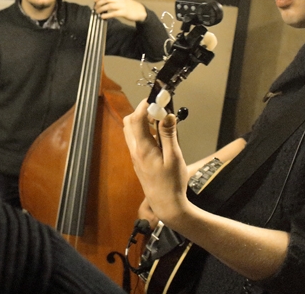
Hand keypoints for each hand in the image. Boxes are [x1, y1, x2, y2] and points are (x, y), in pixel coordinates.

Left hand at [94, 0, 146, 21]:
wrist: (140, 11)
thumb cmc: (129, 5)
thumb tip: (102, 0)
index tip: (95, 0)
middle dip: (99, 3)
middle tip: (95, 7)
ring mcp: (123, 6)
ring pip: (109, 6)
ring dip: (101, 9)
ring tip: (98, 12)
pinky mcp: (124, 13)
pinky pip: (113, 13)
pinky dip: (107, 15)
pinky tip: (103, 16)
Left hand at [123, 100, 189, 224]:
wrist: (166, 205)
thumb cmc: (172, 184)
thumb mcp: (174, 157)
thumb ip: (169, 135)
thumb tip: (166, 115)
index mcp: (143, 148)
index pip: (136, 119)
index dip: (145, 105)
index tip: (157, 99)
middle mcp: (135, 151)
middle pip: (129, 122)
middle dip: (142, 112)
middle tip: (159, 111)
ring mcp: (135, 156)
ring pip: (131, 131)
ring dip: (142, 122)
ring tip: (160, 123)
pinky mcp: (138, 161)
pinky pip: (136, 140)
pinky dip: (144, 132)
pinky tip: (159, 137)